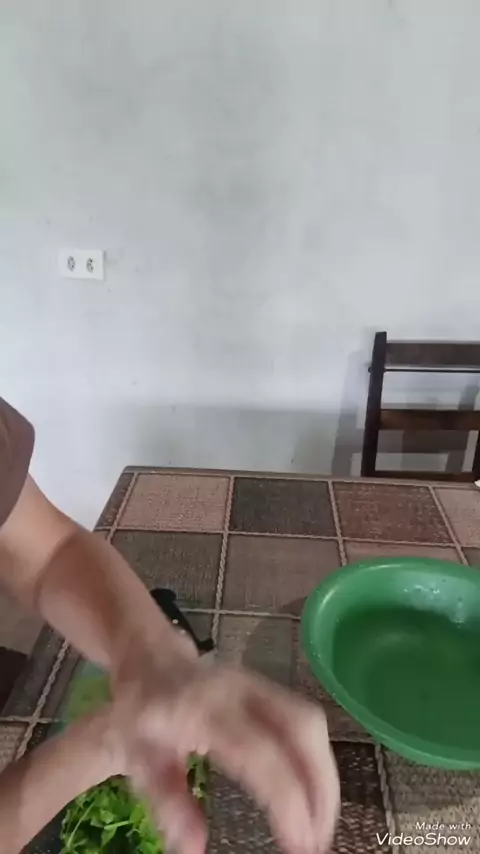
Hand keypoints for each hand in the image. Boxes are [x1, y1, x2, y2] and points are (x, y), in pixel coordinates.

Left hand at [111, 636, 339, 853]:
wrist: (149, 659)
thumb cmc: (140, 711)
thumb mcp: (137, 759)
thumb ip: (167, 802)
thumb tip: (193, 850)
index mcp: (201, 708)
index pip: (258, 751)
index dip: (286, 797)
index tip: (299, 844)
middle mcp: (238, 689)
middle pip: (300, 726)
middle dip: (321, 786)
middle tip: (317, 841)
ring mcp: (258, 682)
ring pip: (309, 721)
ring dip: (324, 774)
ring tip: (319, 825)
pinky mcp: (269, 686)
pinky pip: (305, 719)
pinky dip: (316, 759)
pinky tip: (311, 794)